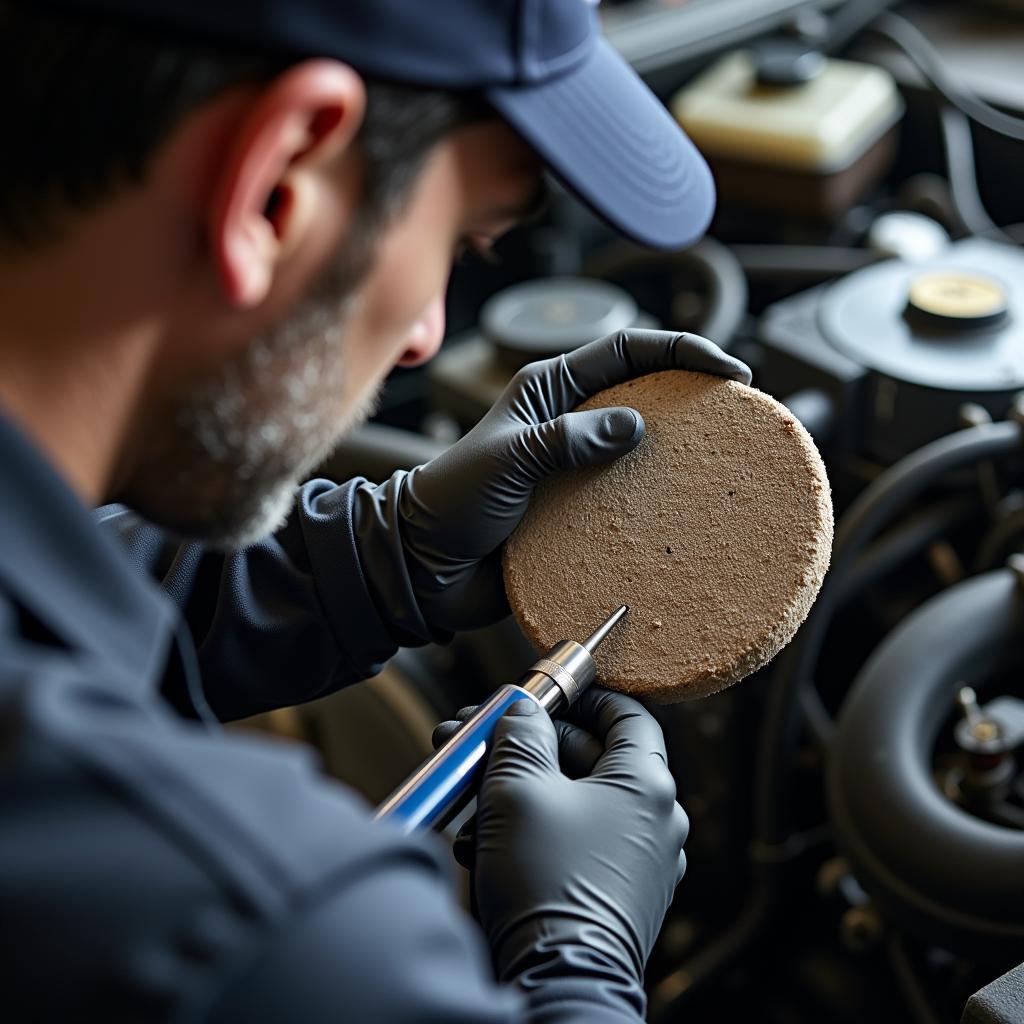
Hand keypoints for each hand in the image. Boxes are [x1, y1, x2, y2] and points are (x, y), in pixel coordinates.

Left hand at [352, 330, 749, 639]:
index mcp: (548, 390)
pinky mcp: (580, 512)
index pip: (626, 352)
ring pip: (643, 452)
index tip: (728, 371)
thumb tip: (634, 426)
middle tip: (740, 417)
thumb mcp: (506, 460)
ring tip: (725, 471)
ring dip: (680, 458)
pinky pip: (629, 503)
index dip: (681, 352)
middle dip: (693, 399)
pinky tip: (686, 519)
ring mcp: (577, 468)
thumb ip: (565, 439)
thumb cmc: (450, 504)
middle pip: (645, 395)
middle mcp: (568, 422)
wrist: (422, 568)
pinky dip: (658, 507)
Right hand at [471, 687, 687, 994]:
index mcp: (647, 784)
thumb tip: (524, 710)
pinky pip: (577, 844)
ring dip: (523, 794)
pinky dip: (535, 834)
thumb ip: (521, 733)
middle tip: (484, 745)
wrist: (558, 980)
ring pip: (576, 804)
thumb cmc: (547, 883)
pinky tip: (485, 842)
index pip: (627, 714)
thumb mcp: (519, 788)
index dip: (582, 698)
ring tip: (471, 801)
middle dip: (530, 749)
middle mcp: (657, 821)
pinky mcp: (620, 894)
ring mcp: (642, 862)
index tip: (547, 696)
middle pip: (592, 759)